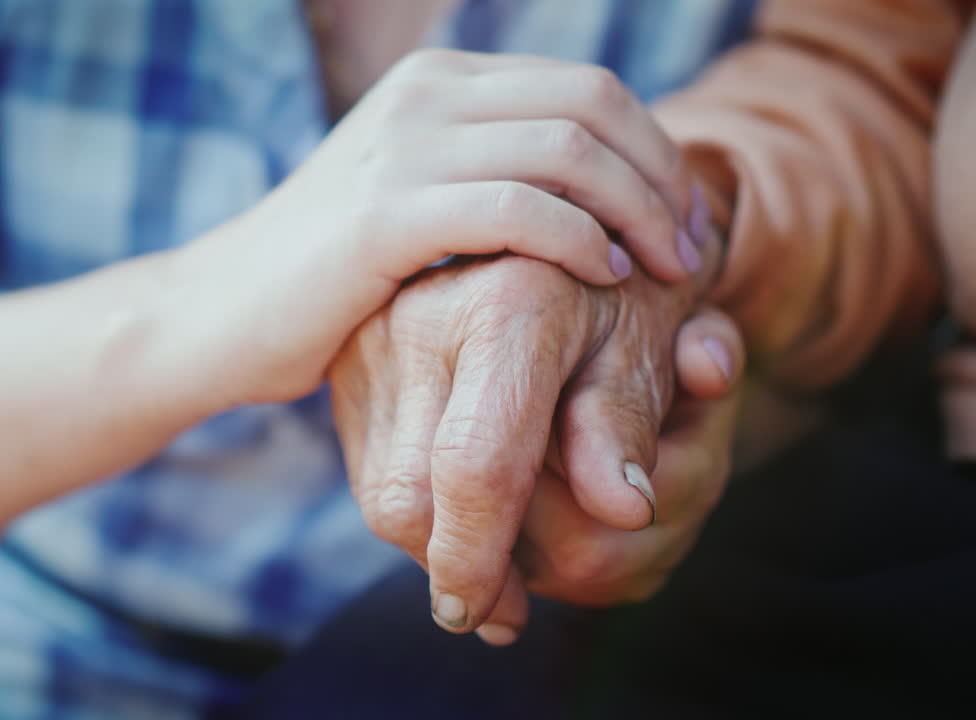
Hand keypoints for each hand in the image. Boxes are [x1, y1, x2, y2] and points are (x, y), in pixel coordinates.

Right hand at [182, 49, 702, 406]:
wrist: (220, 315)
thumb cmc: (330, 279)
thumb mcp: (416, 199)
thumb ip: (491, 173)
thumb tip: (598, 192)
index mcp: (437, 82)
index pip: (586, 88)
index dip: (655, 150)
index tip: (684, 221)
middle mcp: (423, 94)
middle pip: (592, 105)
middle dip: (661, 178)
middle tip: (689, 250)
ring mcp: (401, 146)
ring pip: (568, 150)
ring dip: (638, 211)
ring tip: (663, 272)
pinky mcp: (384, 214)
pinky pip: (519, 209)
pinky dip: (580, 240)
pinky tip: (603, 277)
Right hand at [330, 246, 721, 636]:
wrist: (556, 225)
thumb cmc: (621, 294)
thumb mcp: (647, 350)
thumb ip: (627, 426)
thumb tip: (622, 510)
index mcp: (509, 305)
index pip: (476, 465)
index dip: (483, 560)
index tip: (495, 618)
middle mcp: (421, 316)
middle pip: (410, 497)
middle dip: (454, 568)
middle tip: (503, 608)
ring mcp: (373, 340)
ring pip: (382, 493)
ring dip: (435, 548)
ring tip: (494, 565)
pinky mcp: (349, 365)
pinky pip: (369, 470)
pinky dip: (419, 513)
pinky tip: (463, 515)